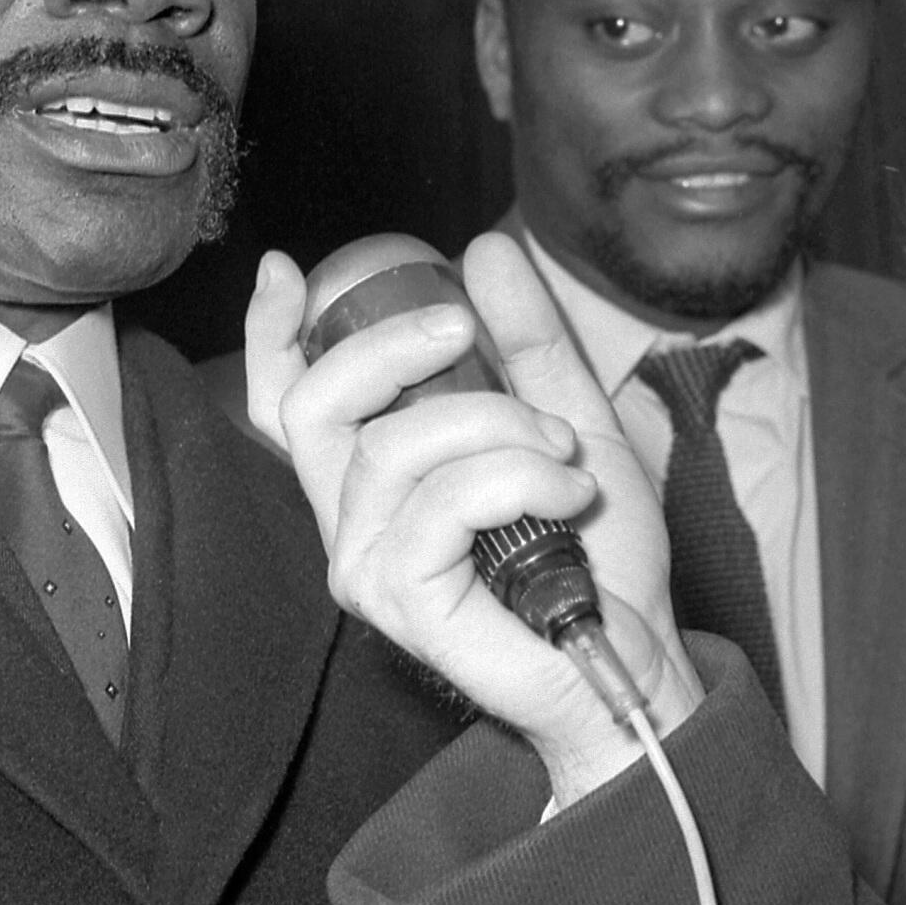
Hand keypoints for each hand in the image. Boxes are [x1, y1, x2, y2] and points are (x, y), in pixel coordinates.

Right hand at [245, 231, 702, 806]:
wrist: (634, 652)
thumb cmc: (594, 554)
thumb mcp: (568, 417)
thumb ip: (530, 340)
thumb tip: (487, 252)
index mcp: (374, 476)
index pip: (289, 404)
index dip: (271, 336)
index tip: (285, 271)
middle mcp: (351, 521)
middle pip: (316, 406)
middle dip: (389, 348)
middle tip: (465, 330)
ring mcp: (367, 567)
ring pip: (395, 448)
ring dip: (496, 426)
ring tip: (560, 453)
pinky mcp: (402, 603)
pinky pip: (440, 504)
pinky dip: (515, 479)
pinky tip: (563, 495)